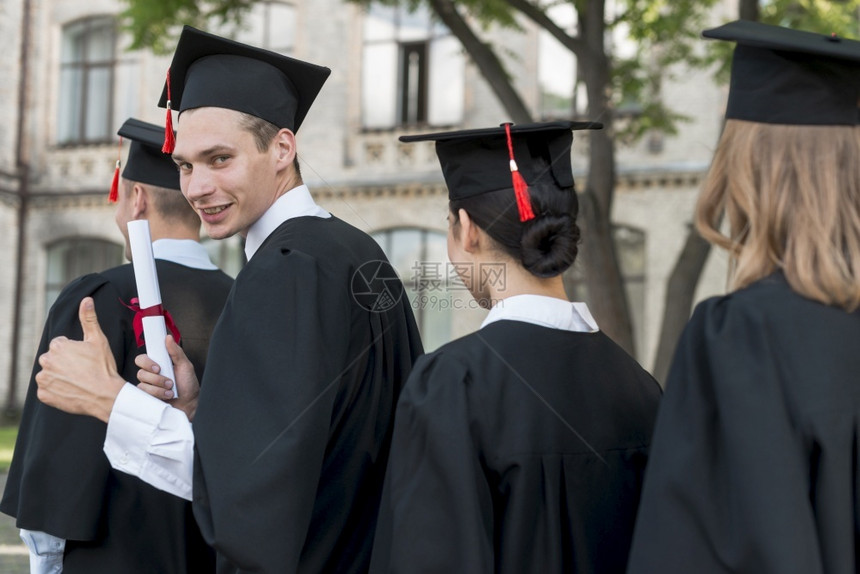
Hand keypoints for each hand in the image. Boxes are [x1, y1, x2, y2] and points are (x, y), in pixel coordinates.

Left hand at [35, 297, 124, 422]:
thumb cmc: (103, 367)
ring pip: (49, 374)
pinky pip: (47, 390)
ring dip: (59, 376)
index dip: (74, 352)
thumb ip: (89, 319)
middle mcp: (46, 361)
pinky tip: (71, 390)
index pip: (61, 345)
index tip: (84, 360)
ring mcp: (44, 379)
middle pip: (53, 359)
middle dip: (64, 363)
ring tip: (77, 381)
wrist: (105, 395)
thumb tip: (86, 300)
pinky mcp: (44, 395)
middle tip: (82, 371)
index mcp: (58, 346)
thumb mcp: (98, 340)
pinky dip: (56, 391)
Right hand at [135, 335, 199, 420]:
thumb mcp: (185, 366)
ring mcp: (148, 386)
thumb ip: (176, 352)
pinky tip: (167, 396)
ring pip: (143, 383)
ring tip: (171, 389)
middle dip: (155, 378)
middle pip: (140, 371)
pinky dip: (158, 394)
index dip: (146, 362)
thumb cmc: (188, 384)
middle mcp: (150, 375)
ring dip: (159, 387)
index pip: (142, 358)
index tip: (158, 367)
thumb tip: (168, 338)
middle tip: (169, 381)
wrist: (190, 403)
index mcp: (158, 364)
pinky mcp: (147, 397)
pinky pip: (144, 394)